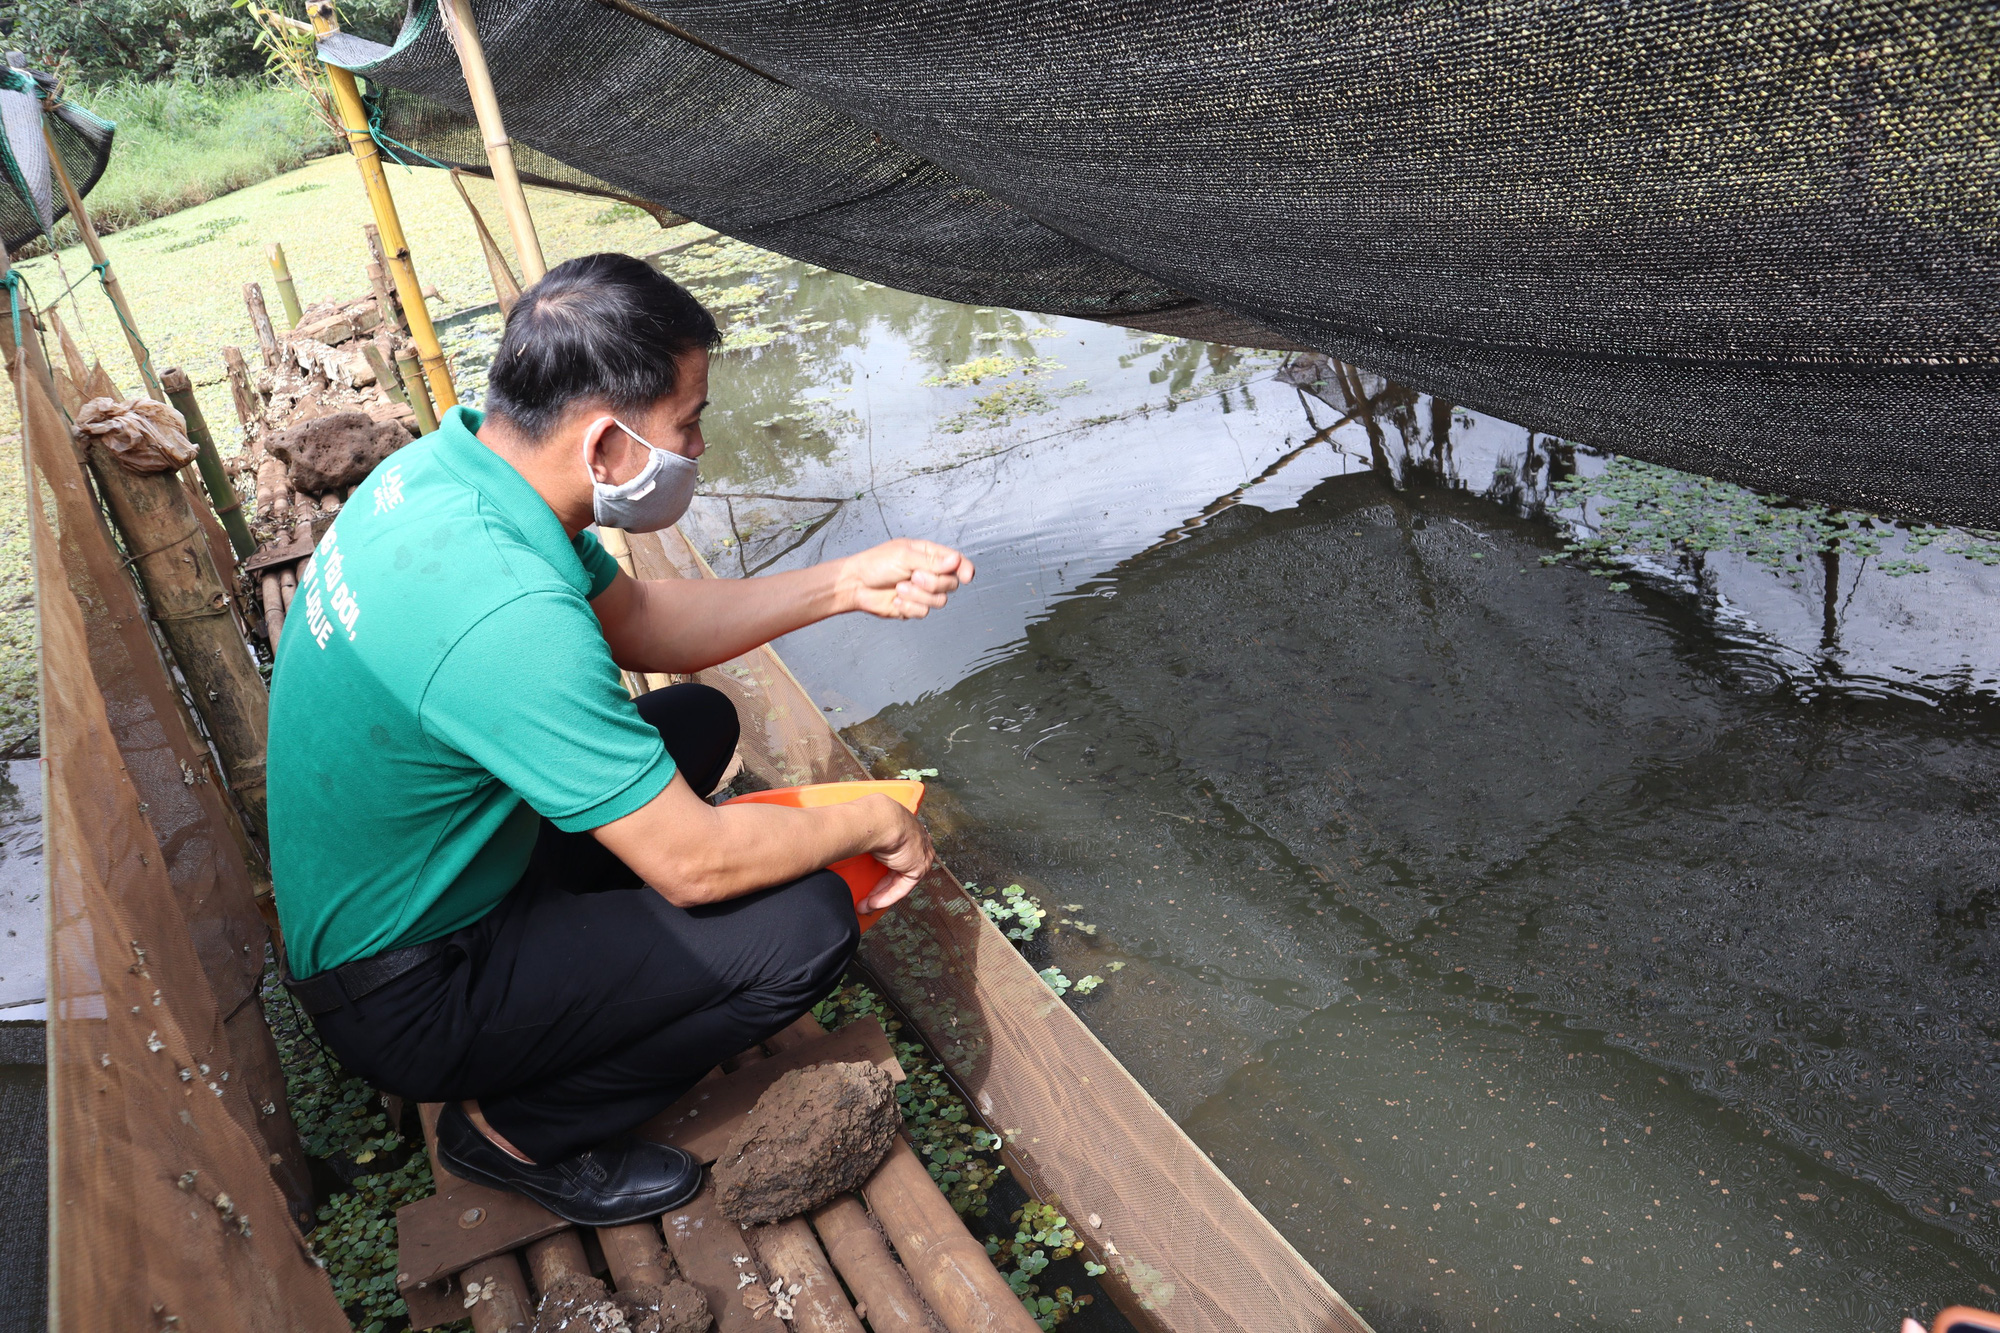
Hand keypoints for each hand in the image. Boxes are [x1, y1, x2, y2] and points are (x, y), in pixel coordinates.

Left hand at [838, 539, 974, 619]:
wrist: (856, 586)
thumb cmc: (875, 564)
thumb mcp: (903, 556)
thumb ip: (931, 561)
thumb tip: (955, 560)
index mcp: (929, 555)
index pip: (957, 562)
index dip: (965, 569)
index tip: (966, 576)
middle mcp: (929, 573)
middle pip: (951, 584)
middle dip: (932, 583)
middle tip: (913, 577)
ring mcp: (922, 592)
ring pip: (940, 601)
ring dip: (918, 596)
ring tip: (899, 589)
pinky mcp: (914, 607)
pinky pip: (924, 612)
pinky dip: (908, 607)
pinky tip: (895, 600)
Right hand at [858, 794, 933, 913]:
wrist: (878, 819)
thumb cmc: (868, 817)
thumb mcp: (868, 826)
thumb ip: (866, 836)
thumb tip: (844, 838)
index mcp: (907, 827)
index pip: (896, 853)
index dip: (880, 868)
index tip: (867, 877)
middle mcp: (917, 840)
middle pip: (897, 870)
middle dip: (880, 886)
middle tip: (864, 897)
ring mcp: (921, 854)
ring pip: (898, 881)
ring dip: (879, 895)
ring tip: (862, 905)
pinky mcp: (918, 868)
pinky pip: (901, 888)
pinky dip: (884, 898)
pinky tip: (869, 904)